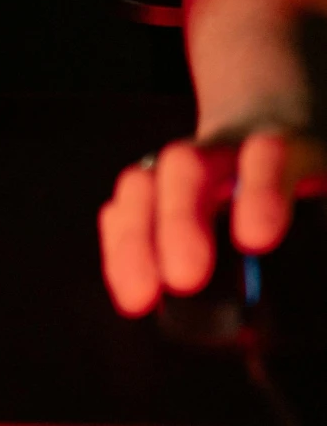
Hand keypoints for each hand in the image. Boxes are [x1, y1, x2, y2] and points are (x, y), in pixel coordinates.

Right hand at [98, 126, 326, 315]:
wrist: (274, 130)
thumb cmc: (314, 180)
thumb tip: (324, 279)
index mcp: (291, 148)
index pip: (272, 155)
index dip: (260, 192)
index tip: (257, 240)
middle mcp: (225, 151)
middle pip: (189, 166)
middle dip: (179, 219)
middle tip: (185, 278)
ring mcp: (183, 169)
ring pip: (145, 183)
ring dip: (135, 239)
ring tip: (139, 298)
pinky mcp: (155, 190)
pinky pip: (125, 209)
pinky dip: (121, 247)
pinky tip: (130, 291)